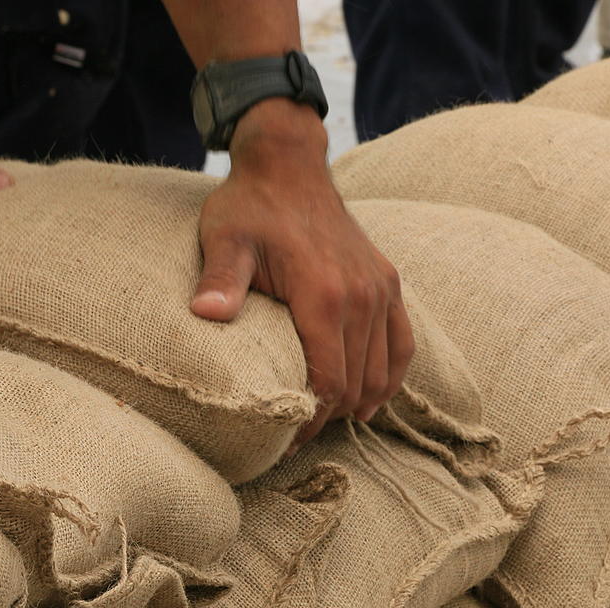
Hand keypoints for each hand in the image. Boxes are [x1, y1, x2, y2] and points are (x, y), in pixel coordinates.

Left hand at [190, 99, 413, 447]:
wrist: (289, 166)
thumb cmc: (250, 207)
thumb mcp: (226, 239)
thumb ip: (221, 279)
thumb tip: (206, 315)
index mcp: (324, 294)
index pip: (327, 382)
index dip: (307, 420)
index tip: (282, 440)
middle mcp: (363, 296)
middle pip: (355, 385)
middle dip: (327, 418)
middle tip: (295, 436)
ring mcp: (382, 288)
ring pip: (382, 372)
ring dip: (358, 404)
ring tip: (325, 421)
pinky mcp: (390, 281)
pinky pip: (404, 344)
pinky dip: (390, 377)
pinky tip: (370, 398)